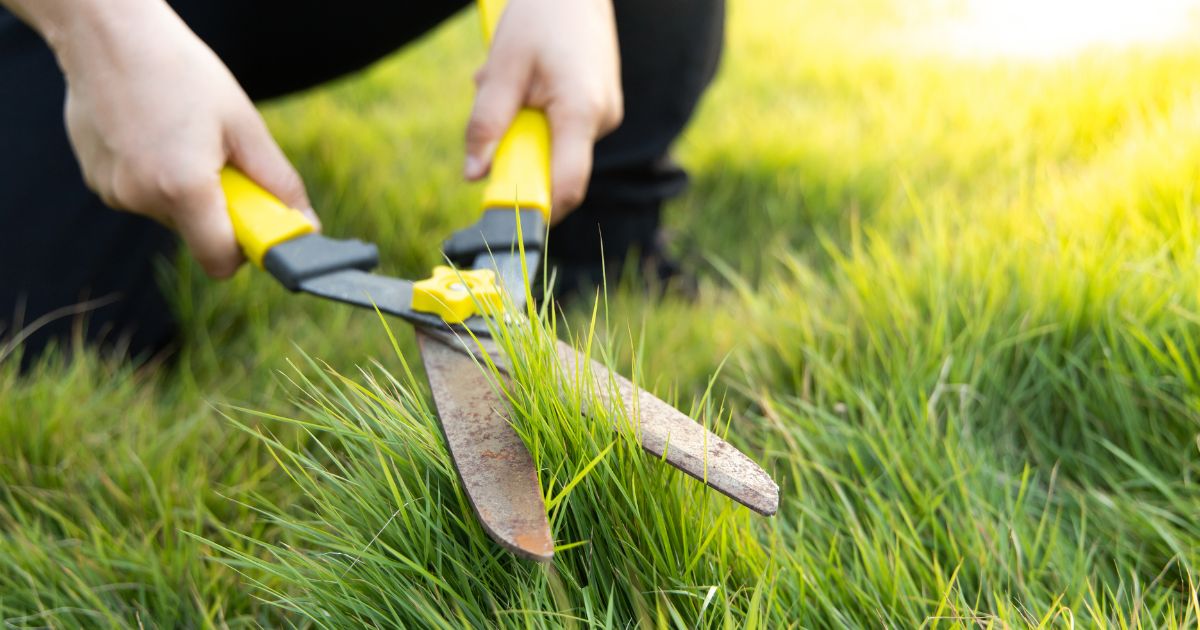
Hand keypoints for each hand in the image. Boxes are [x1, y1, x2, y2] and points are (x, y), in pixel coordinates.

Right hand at [49, 0, 315, 277]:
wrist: (108, 33)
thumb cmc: (181, 72)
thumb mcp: (244, 125)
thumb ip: (278, 182)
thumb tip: (307, 224)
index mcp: (184, 189)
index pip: (219, 260)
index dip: (243, 249)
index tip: (256, 225)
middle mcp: (142, 198)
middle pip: (195, 233)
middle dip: (216, 207)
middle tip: (219, 158)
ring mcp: (112, 190)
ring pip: (168, 211)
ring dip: (185, 187)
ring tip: (181, 134)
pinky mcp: (96, 178)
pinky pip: (140, 193)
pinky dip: (154, 174)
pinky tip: (151, 132)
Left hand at [463, 0, 622, 221]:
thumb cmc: (540, 18)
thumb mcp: (502, 69)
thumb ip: (486, 124)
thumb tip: (473, 174)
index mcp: (581, 113)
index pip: (566, 186)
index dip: (537, 208)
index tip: (505, 212)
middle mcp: (602, 120)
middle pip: (556, 169)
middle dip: (518, 153)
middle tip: (497, 109)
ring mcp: (606, 115)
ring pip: (556, 148)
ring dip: (525, 128)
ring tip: (514, 83)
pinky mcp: (601, 108)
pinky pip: (564, 131)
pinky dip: (540, 117)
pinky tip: (531, 82)